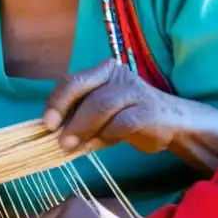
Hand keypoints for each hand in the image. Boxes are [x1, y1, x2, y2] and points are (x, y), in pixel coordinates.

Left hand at [43, 59, 183, 154]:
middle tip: (57, 137)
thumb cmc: (128, 115)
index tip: (46, 124)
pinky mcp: (147, 111)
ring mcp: (134, 91)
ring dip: (82, 128)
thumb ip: (79, 114)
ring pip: (101, 106)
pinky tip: (95, 146)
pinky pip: (120, 123)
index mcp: (102, 71)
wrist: (170, 123)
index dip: (56, 101)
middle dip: (66, 114)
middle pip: (83, 89)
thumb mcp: (100, 111)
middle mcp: (118, 75)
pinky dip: (104, 137)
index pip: (72, 81)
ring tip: (71, 146)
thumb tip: (51, 132)